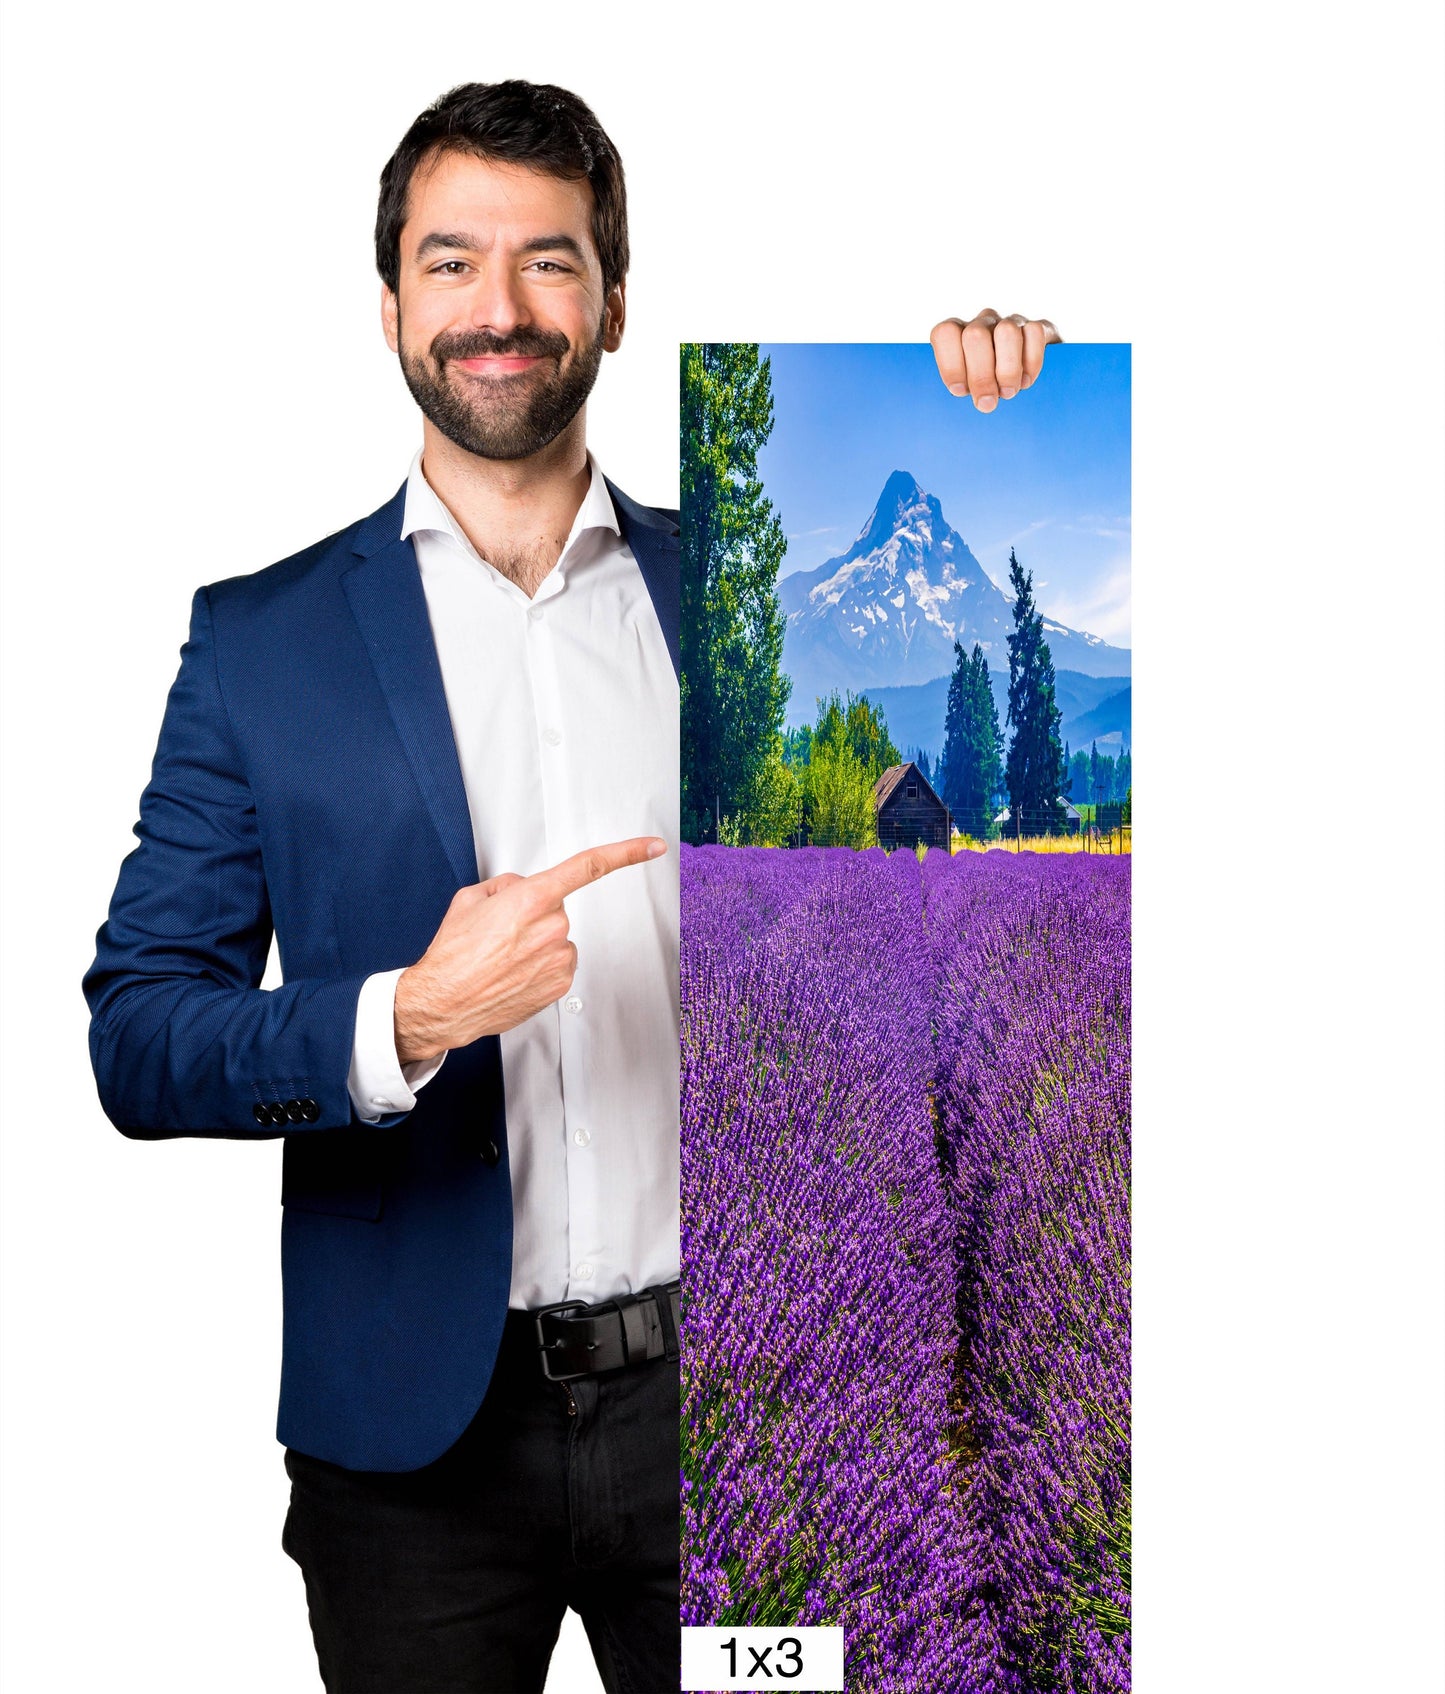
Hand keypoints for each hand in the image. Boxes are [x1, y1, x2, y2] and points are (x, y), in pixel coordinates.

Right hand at [393, 836, 667, 1063]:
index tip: (653, 847)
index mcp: (531, 898)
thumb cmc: (453, 955)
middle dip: (534, 913)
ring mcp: (559, 958)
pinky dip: (539, 966)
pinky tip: (513, 973)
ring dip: (536, 943)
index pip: (588, 867)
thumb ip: (507, 885)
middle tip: (501, 933)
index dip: (626, 853)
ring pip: (558, 938)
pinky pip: (557, 963)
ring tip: (502, 957)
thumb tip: (523, 888)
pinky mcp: (561, 983)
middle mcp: (552, 927)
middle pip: (557, 908)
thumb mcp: (470, 899)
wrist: (444, 1002)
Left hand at [930, 309, 1061, 411]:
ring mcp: (1011, 322)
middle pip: (975, 336)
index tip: (960, 391)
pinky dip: (1031, 362)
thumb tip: (976, 401)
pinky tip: (1026, 381)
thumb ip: (961, 391)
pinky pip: (1035, 333)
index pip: (945, 333)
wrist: (1026, 387)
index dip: (951, 364)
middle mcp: (982, 323)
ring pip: (1007, 332)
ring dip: (1007, 370)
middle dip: (981, 375)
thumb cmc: (987, 392)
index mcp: (958, 335)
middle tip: (987, 402)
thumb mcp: (967, 393)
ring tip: (1008, 393)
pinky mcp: (1039, 327)